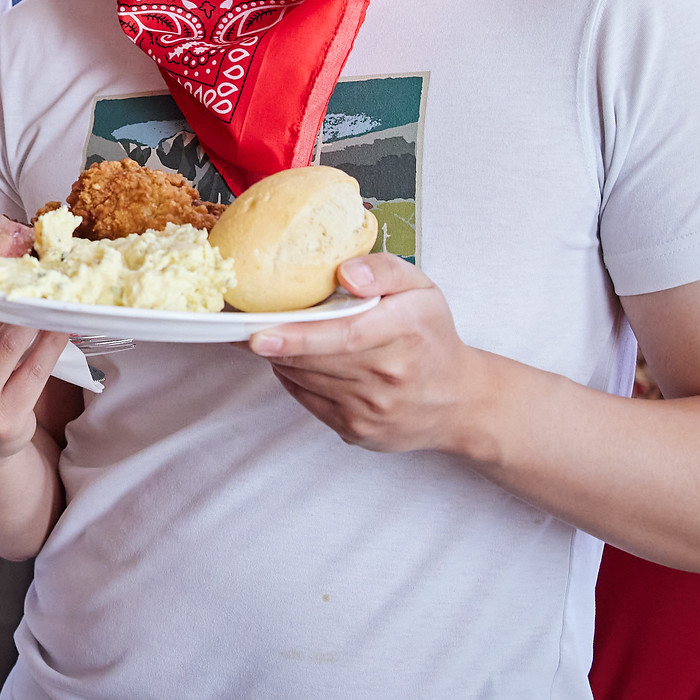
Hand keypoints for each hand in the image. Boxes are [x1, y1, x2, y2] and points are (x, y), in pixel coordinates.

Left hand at [248, 253, 494, 455]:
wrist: (460, 401)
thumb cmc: (431, 336)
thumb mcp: (421, 288)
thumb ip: (384, 269)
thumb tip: (345, 274)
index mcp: (407, 331)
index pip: (346, 335)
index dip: (299, 335)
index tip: (260, 334)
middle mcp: (391, 375)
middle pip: (316, 359)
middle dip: (274, 344)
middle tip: (240, 328)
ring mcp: (374, 409)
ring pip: (306, 379)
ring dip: (281, 358)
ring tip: (270, 337)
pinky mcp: (359, 430)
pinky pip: (308, 400)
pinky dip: (293, 377)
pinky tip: (294, 359)